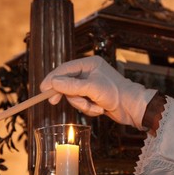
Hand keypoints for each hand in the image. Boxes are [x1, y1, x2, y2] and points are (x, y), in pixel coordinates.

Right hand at [40, 56, 156, 129]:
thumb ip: (71, 85)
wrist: (131, 108)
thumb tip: (53, 82)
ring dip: (83, 105)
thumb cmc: (116, 93)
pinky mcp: (93, 98)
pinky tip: (100, 109)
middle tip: (53, 101)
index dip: (52, 78)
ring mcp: (91, 87)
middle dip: (68, 94)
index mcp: (89, 64)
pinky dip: (90, 109)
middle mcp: (89, 74)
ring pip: (75, 96)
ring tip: (96, 107)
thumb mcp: (92, 88)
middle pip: (68, 83)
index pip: (65, 69)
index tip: (42, 88)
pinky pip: (83, 104)